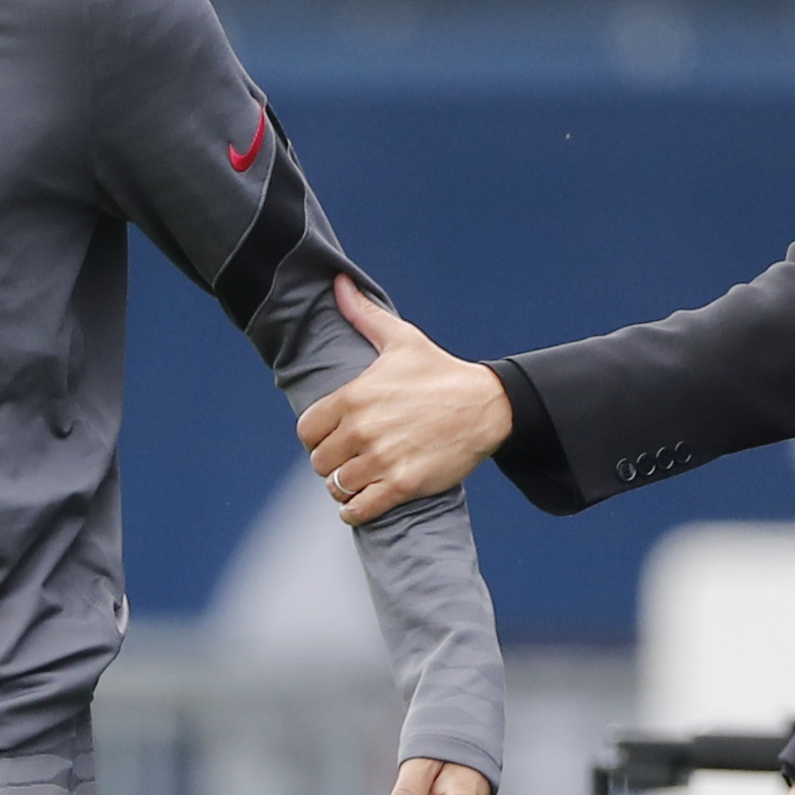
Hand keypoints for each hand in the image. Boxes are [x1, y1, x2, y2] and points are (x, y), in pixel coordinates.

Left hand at [298, 277, 513, 526]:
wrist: (486, 405)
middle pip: (320, 462)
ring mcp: (383, 459)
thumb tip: (338, 283)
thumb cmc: (440, 372)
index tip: (331, 437)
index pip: (307, 430)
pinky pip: (360, 509)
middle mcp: (363, 429)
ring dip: (344, 487)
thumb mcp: (401, 339)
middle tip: (348, 460)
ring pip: (338, 487)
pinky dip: (355, 511)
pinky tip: (360, 504)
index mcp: (355, 396)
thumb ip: (363, 314)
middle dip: (331, 463)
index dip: (316, 436)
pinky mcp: (404, 484)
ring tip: (357, 481)